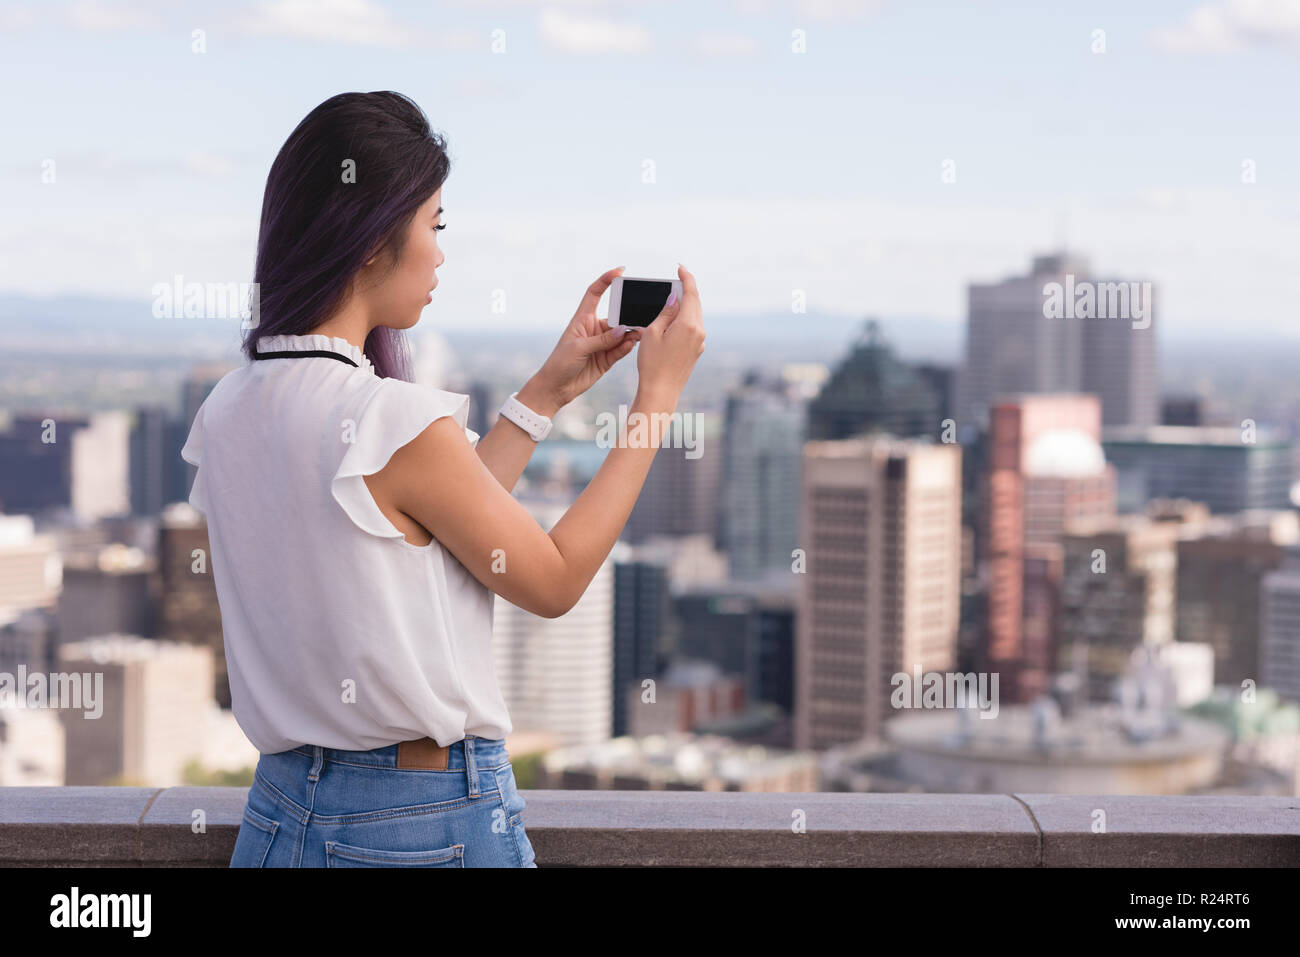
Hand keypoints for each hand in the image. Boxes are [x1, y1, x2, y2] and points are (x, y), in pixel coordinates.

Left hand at [530, 266, 643, 410]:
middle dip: (628, 313)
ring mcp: (602, 343)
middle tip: (640, 313)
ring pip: (622, 333)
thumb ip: (603, 340)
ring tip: (641, 332)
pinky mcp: (607, 358)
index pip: (595, 293)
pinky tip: (633, 344)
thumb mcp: (579, 348)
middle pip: (615, 315)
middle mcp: (594, 329)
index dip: (606, 280)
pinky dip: (628, 346)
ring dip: (631, 332)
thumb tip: (625, 329)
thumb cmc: (560, 362)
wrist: (556, 387)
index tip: (619, 271)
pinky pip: (622, 349)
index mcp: (583, 319)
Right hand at [635, 264, 703, 402]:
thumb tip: (674, 299)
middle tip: (676, 280)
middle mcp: (699, 333)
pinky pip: (693, 329)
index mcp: (689, 325)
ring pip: (695, 317)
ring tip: (672, 299)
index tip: (681, 268)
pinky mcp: (696, 352)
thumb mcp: (652, 333)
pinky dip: (684, 320)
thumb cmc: (652, 363)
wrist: (660, 392)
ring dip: (685, 306)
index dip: (686, 278)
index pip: (691, 294)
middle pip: (695, 304)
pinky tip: (673, 320)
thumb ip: (665, 313)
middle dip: (686, 291)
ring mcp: (700, 343)